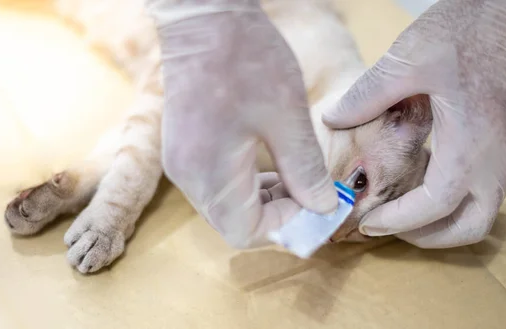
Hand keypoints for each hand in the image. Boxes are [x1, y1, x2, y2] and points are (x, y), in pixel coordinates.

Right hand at [145, 0, 336, 247]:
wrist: (204, 17)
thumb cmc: (245, 59)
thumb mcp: (287, 117)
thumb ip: (305, 170)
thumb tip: (323, 207)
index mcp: (209, 173)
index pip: (247, 232)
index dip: (287, 227)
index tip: (318, 207)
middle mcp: (188, 177)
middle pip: (234, 223)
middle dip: (278, 217)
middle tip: (312, 195)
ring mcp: (182, 162)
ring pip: (226, 206)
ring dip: (264, 202)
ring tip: (297, 180)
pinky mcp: (184, 148)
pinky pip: (217, 186)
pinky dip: (247, 186)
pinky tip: (270, 165)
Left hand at [322, 0, 505, 247]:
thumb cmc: (472, 28)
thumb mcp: (410, 58)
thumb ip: (368, 95)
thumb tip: (334, 119)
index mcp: (471, 142)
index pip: (434, 206)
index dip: (398, 222)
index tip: (368, 223)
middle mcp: (497, 157)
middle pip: (470, 226)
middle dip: (427, 237)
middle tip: (390, 227)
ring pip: (483, 211)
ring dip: (444, 221)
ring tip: (406, 210)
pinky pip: (488, 188)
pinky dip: (456, 198)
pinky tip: (428, 177)